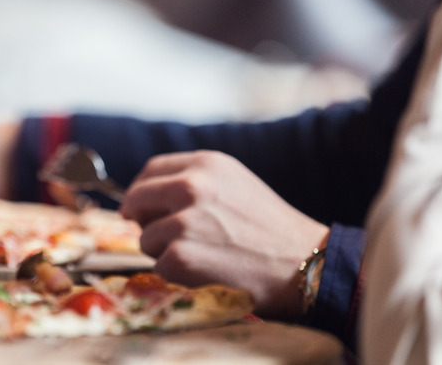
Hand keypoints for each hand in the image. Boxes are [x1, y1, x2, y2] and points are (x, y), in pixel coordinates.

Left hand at [119, 150, 328, 319]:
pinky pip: (158, 267)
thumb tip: (149, 196)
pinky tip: (205, 273)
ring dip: (163, 251)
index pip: (151, 171)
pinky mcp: (179, 257)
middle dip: (142, 219)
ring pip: (145, 238)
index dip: (142, 191)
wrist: (305, 265)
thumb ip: (194, 182)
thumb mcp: (234, 184)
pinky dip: (175, 276)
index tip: (139, 207)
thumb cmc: (270, 229)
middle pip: (137, 200)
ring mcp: (183, 222)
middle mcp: (191, 186)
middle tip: (160, 237)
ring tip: (202, 256)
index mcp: (205, 164)